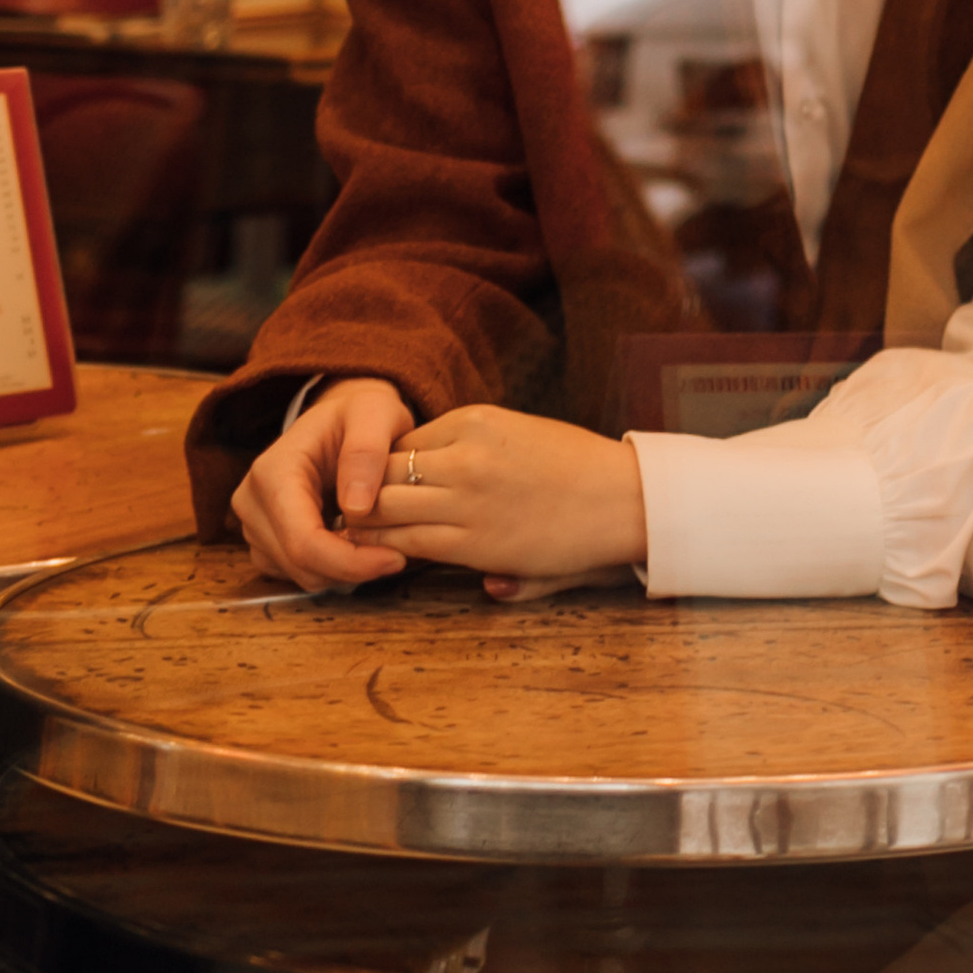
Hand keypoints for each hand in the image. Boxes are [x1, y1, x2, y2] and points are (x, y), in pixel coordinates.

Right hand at [232, 378, 415, 590]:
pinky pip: (298, 574)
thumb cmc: (360, 414)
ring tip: (378, 542)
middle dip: (352, 568)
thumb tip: (356, 507)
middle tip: (397, 555)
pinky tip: (355, 543)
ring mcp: (253, 525)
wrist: (343, 420)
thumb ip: (366, 451)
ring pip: (301, 575)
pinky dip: (332, 570)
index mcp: (272, 471)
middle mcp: (252, 501)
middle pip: (300, 564)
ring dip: (344, 571)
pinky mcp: (264, 542)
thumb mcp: (375, 414)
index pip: (303, 540)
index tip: (395, 559)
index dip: (349, 561)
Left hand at [368, 403, 647, 590]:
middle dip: (360, 492)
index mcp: (474, 420)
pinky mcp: (475, 542)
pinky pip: (412, 542)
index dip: (380, 467)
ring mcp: (467, 499)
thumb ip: (474, 447)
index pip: (400, 441)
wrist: (624, 500)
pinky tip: (385, 553)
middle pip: (380, 470)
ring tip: (355, 537)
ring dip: (366, 522)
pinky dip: (390, 547)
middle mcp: (464, 454)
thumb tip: (438, 463)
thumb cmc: (578, 467)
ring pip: (386, 507)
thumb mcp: (521, 433)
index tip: (374, 485)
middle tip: (348, 513)